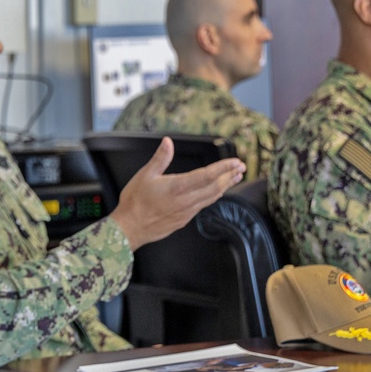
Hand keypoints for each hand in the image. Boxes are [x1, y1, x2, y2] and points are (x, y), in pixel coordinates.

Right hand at [109, 136, 244, 250]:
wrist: (129, 228)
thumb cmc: (135, 202)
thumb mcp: (145, 175)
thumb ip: (160, 158)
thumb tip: (168, 142)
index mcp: (177, 187)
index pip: (207, 175)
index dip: (223, 167)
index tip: (235, 162)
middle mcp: (186, 200)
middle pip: (215, 187)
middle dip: (230, 175)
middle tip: (240, 167)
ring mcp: (187, 211)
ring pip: (212, 197)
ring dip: (225, 186)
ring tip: (235, 177)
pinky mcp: (184, 219)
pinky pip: (204, 205)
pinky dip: (214, 196)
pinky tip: (216, 192)